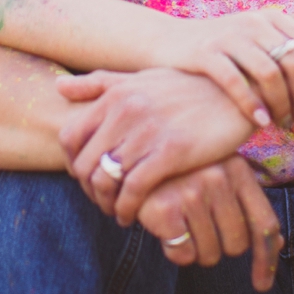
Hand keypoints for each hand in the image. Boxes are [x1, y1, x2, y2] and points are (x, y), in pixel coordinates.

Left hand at [56, 68, 254, 222]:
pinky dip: (126, 209)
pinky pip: (134, 190)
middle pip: (84, 164)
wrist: (236, 92)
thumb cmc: (187, 87)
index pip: (69, 136)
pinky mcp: (171, 151)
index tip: (86, 179)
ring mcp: (148, 130)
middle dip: (88, 190)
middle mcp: (126, 109)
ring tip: (115, 211)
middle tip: (101, 202)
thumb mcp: (142, 78)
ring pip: (106, 180)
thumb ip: (100, 84)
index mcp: (115, 93)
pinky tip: (132, 216)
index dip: (72, 164)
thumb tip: (57, 89)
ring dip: (105, 204)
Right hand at [138, 157, 283, 291]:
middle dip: (219, 247)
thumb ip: (246, 208)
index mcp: (238, 169)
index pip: (265, 223)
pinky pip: (184, 256)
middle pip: (237, 245)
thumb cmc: (182, 174)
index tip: (262, 285)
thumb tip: (278, 244)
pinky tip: (165, 229)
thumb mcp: (220, 180)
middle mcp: (219, 177)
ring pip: (210, 254)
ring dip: (196, 250)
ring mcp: (192, 191)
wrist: (132, 161)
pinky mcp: (166, 208)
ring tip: (181, 224)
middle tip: (199, 228)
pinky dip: (174, 251)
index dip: (267, 260)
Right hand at [154, 3, 293, 131]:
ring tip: (283, 126)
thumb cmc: (228, 42)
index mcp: (272, 16)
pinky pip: (235, 81)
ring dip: (282, 106)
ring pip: (268, 73)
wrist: (171, 42)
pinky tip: (260, 123)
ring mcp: (228, 36)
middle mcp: (253, 22)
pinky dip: (251, 104)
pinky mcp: (205, 53)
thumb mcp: (266, 28)